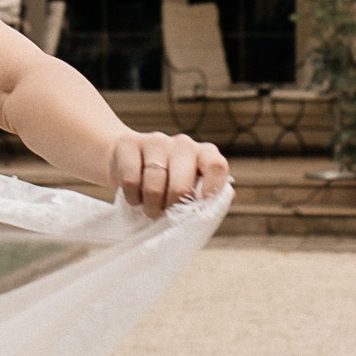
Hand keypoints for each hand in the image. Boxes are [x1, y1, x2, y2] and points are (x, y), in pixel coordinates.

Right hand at [109, 132, 227, 216]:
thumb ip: (209, 194)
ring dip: (150, 206)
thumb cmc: (166, 183)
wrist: (126, 162)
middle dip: (171, 207)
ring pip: (154, 184)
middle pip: (181, 184)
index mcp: (204, 154)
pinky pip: (131, 179)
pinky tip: (134, 197)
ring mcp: (156, 141)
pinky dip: (132, 196)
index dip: (212, 187)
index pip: (216, 165)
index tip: (200, 203)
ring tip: (148, 209)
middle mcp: (183, 144)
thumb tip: (228, 195)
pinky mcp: (129, 143)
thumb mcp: (190, 188)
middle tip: (164, 214)